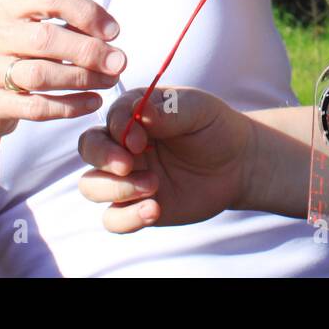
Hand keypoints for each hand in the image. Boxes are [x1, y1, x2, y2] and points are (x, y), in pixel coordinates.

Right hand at [0, 0, 124, 140]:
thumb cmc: (16, 58)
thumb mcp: (34, 32)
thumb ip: (69, 28)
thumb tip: (111, 38)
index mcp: (7, 7)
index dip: (87, 13)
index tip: (114, 32)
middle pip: (46, 39)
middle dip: (90, 51)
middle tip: (119, 62)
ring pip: (42, 75)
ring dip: (83, 79)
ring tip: (110, 82)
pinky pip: (36, 107)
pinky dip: (70, 106)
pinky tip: (92, 102)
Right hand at [77, 87, 253, 231]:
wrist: (239, 163)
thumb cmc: (215, 127)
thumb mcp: (198, 109)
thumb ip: (169, 110)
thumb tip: (141, 111)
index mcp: (134, 115)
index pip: (109, 119)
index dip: (118, 130)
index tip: (140, 139)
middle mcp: (123, 145)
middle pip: (89, 149)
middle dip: (102, 157)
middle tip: (128, 165)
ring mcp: (127, 178)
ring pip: (92, 186)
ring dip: (116, 189)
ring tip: (153, 186)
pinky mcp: (136, 206)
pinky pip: (113, 219)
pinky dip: (127, 218)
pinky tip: (154, 210)